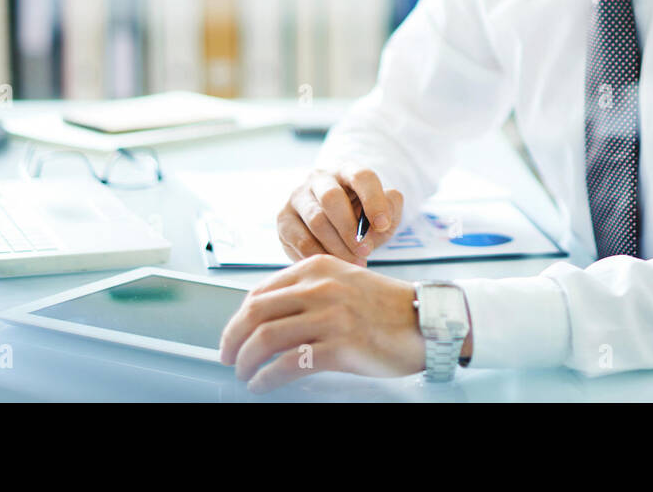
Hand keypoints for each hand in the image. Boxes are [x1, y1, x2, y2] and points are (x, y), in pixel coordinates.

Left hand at [219, 254, 423, 392]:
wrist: (426, 320)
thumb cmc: (386, 306)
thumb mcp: (344, 281)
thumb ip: (310, 290)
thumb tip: (270, 316)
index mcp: (317, 267)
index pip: (260, 291)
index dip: (238, 316)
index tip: (233, 333)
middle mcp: (320, 287)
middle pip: (254, 313)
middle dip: (231, 339)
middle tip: (226, 356)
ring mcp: (329, 316)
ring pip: (265, 338)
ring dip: (245, 361)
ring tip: (242, 373)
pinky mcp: (339, 346)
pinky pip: (288, 364)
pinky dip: (266, 378)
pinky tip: (262, 384)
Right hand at [277, 167, 403, 264]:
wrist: (334, 227)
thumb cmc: (362, 218)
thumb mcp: (383, 213)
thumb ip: (391, 208)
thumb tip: (385, 212)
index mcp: (347, 170)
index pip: (361, 176)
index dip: (373, 200)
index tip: (383, 225)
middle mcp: (319, 178)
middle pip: (332, 198)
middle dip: (351, 229)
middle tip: (366, 251)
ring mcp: (298, 197)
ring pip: (316, 220)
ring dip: (337, 246)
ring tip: (354, 261)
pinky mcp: (284, 219)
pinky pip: (301, 240)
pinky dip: (320, 255)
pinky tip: (334, 264)